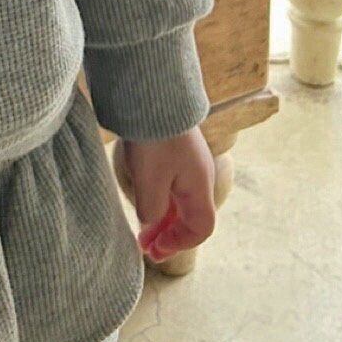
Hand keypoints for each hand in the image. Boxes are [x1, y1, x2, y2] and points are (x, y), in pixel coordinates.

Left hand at [119, 126, 216, 262]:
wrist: (153, 93)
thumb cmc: (154, 138)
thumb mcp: (150, 181)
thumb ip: (152, 210)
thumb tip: (151, 224)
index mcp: (199, 186)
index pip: (201, 227)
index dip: (180, 243)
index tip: (155, 248)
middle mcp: (199, 176)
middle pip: (190, 215)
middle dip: (168, 234)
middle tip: (144, 246)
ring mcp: (188, 162)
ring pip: (179, 200)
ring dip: (162, 218)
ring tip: (140, 229)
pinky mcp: (175, 150)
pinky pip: (172, 184)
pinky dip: (160, 199)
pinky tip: (142, 200)